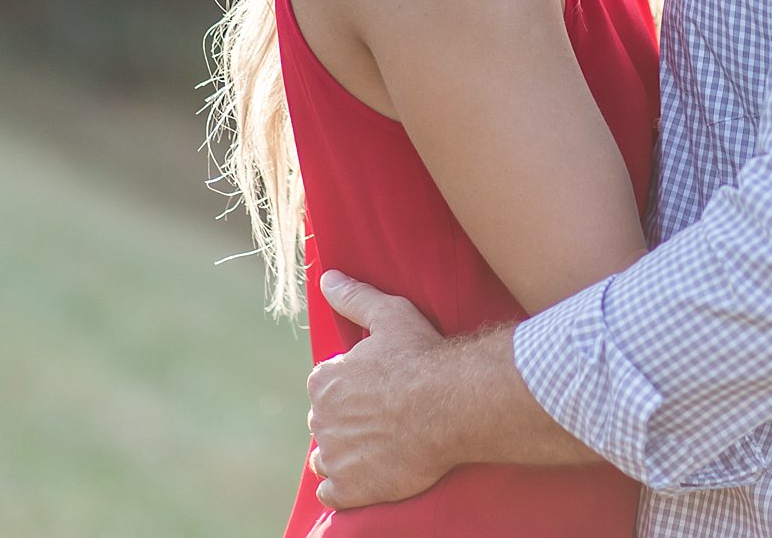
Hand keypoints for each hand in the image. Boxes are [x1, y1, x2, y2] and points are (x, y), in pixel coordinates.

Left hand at [306, 271, 453, 508]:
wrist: (451, 405)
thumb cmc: (422, 357)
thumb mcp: (390, 314)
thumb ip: (354, 298)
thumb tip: (326, 278)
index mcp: (324, 380)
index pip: (327, 385)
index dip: (353, 386)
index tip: (378, 387)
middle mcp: (321, 419)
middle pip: (327, 421)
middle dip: (347, 420)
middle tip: (384, 416)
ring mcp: (334, 456)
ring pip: (326, 457)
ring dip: (343, 453)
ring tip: (378, 446)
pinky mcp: (350, 489)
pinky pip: (332, 493)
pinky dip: (344, 487)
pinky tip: (367, 475)